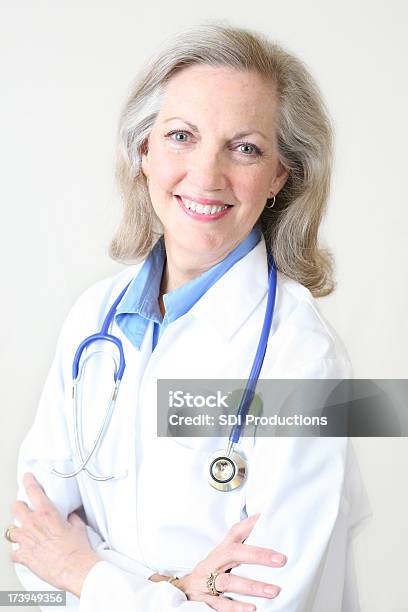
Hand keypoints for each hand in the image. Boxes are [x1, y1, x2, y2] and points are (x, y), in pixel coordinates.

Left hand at [10, 472, 100, 596]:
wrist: (74, 568)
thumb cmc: (77, 549)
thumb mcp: (78, 526)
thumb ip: (70, 518)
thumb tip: (69, 516)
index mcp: (46, 513)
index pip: (33, 490)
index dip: (29, 481)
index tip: (27, 478)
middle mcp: (33, 524)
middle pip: (16, 508)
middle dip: (19, 507)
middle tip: (24, 508)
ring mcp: (25, 540)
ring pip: (10, 530)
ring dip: (16, 530)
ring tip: (23, 532)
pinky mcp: (23, 556)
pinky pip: (14, 552)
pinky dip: (18, 552)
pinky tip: (24, 551)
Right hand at [174, 513, 285, 611]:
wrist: (182, 589)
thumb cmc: (209, 572)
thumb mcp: (221, 558)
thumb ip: (240, 551)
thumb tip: (268, 541)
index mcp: (220, 551)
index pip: (234, 533)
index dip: (250, 524)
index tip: (268, 519)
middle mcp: (213, 562)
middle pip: (233, 553)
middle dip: (258, 555)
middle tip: (281, 560)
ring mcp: (207, 581)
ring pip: (228, 581)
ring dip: (252, 585)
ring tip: (274, 591)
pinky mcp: (203, 599)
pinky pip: (220, 604)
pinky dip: (236, 607)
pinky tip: (253, 609)